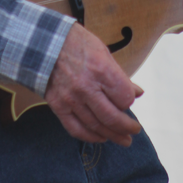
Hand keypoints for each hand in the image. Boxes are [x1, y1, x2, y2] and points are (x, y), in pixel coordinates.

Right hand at [45, 23, 142, 145]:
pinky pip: (75, 129)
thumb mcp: (103, 52)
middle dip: (127, 127)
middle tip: (134, 130)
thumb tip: (137, 93)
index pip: (124, 98)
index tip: (129, 101)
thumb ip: (120, 76)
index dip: (129, 102)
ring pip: (96, 126)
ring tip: (123, 140)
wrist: (44, 42)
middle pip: (112, 117)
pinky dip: (90, 137)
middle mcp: (86, 86)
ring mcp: (71, 98)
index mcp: (101, 69)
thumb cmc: (76, 43)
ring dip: (112, 136)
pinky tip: (101, 138)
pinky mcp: (58, 106)